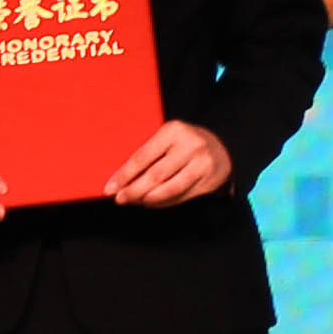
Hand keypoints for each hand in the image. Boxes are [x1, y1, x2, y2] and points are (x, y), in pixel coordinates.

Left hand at [108, 119, 233, 206]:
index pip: (142, 157)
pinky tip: (152, 202)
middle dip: (133, 190)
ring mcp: (201, 164)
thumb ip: (149, 154)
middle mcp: (190, 146)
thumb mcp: (168, 139)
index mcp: (173, 131)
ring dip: (147, 199)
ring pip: (168, 189)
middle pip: (154, 175)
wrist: (222, 148)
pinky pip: (180, 197)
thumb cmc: (185, 143)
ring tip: (135, 201)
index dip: (124, 175)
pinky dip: (163, 202)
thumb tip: (122, 179)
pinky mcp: (208, 181)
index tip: (110, 188)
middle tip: (120, 199)